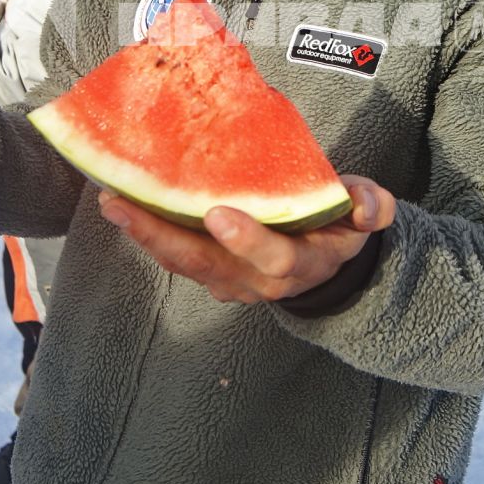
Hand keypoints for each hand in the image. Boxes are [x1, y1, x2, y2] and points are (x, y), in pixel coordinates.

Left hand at [98, 174, 395, 303]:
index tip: (218, 214)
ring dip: (145, 235)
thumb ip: (371, 206)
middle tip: (124, 206)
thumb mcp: (365, 216)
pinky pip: (175, 257)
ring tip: (112, 201)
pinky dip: (149, 234)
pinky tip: (123, 205)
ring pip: (182, 263)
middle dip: (163, 237)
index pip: (272, 256)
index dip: (247, 239)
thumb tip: (366, 208)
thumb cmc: (337, 228)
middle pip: (205, 264)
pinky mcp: (209, 273)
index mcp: (298, 262)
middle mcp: (256, 279)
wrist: (324, 268)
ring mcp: (228, 281)